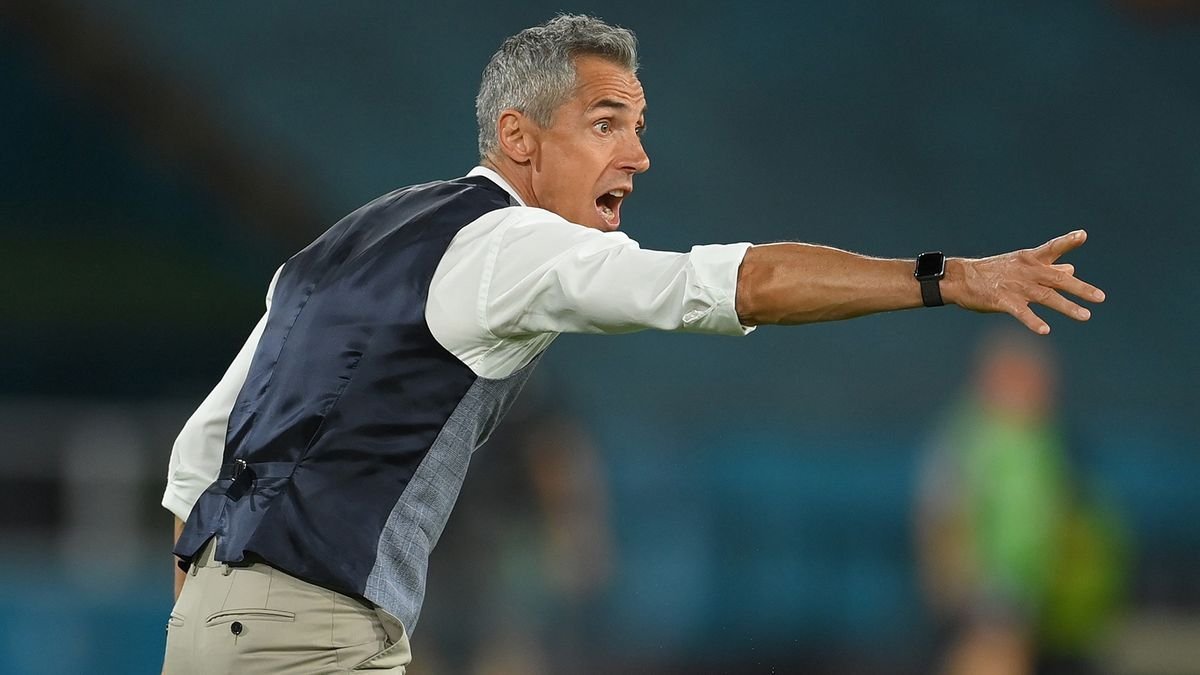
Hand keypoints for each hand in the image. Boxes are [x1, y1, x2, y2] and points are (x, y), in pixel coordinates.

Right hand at [943, 230, 1105, 333]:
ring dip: (1066, 307)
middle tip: (1100, 297)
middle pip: (1057, 279)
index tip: (1082, 235)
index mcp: (1031, 260)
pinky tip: (1045, 330)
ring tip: (1085, 316)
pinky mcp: (1003, 301)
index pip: (1052, 248)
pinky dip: (1033, 321)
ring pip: (1046, 297)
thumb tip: (1072, 267)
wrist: (961, 279)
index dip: (1067, 242)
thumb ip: (1049, 267)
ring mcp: (1016, 287)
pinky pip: (1021, 312)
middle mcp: (1027, 272)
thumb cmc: (993, 272)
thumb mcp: (1022, 266)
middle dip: (1080, 288)